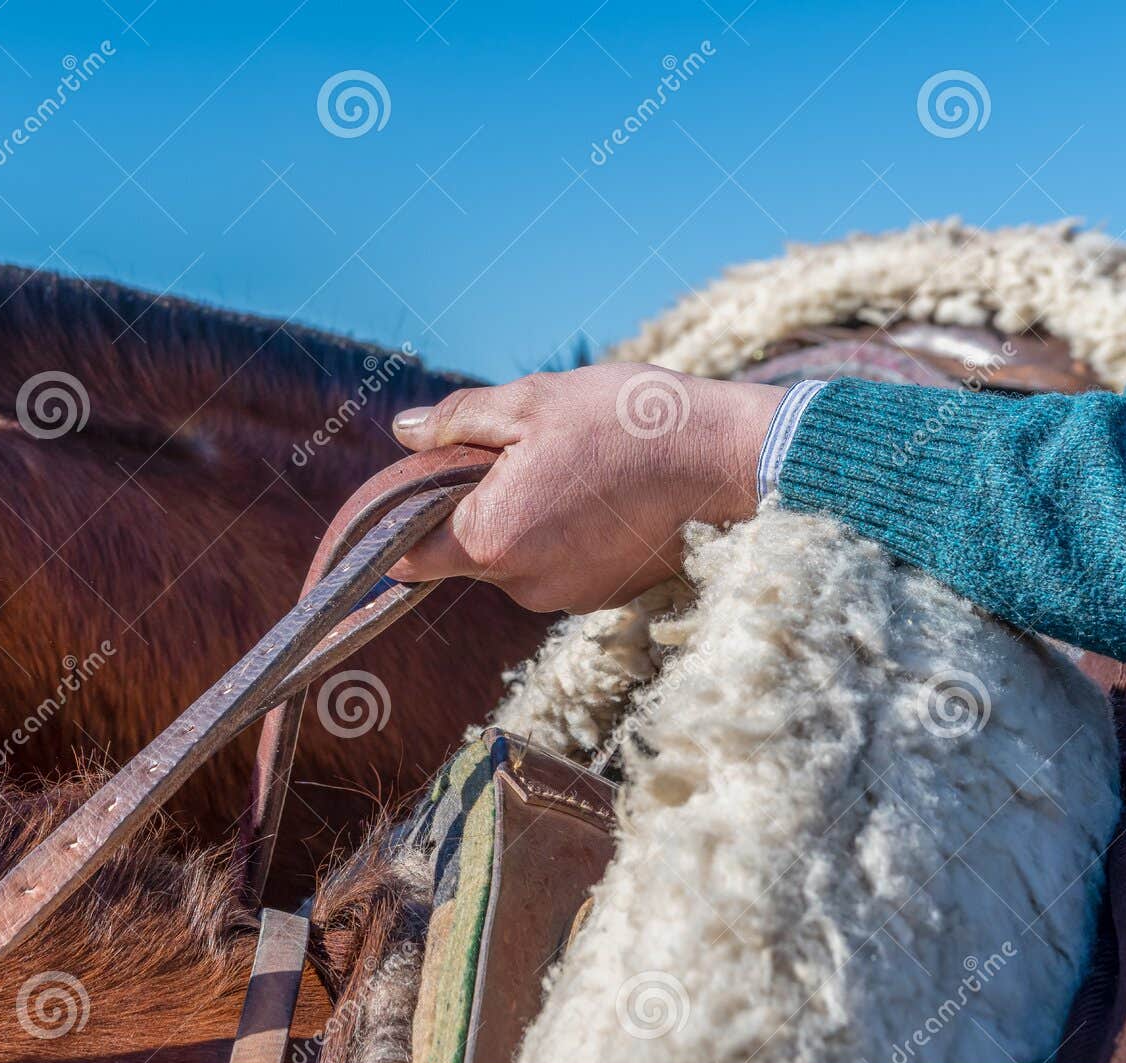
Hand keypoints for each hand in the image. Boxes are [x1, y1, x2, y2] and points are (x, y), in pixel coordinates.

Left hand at [387, 363, 782, 612]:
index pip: (407, 558)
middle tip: (515, 453)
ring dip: (525, 519)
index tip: (412, 492)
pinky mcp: (606, 596)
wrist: (726, 456)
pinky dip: (566, 535)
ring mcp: (569, 597)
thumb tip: (403, 431)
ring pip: (516, 558)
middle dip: (477, 507)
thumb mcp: (531, 402)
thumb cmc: (626, 422)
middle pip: (466, 553)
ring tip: (571, 468)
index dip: (399, 525)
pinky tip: (600, 493)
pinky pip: (560, 566)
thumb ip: (458, 421)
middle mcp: (525, 584)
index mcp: (492, 538)